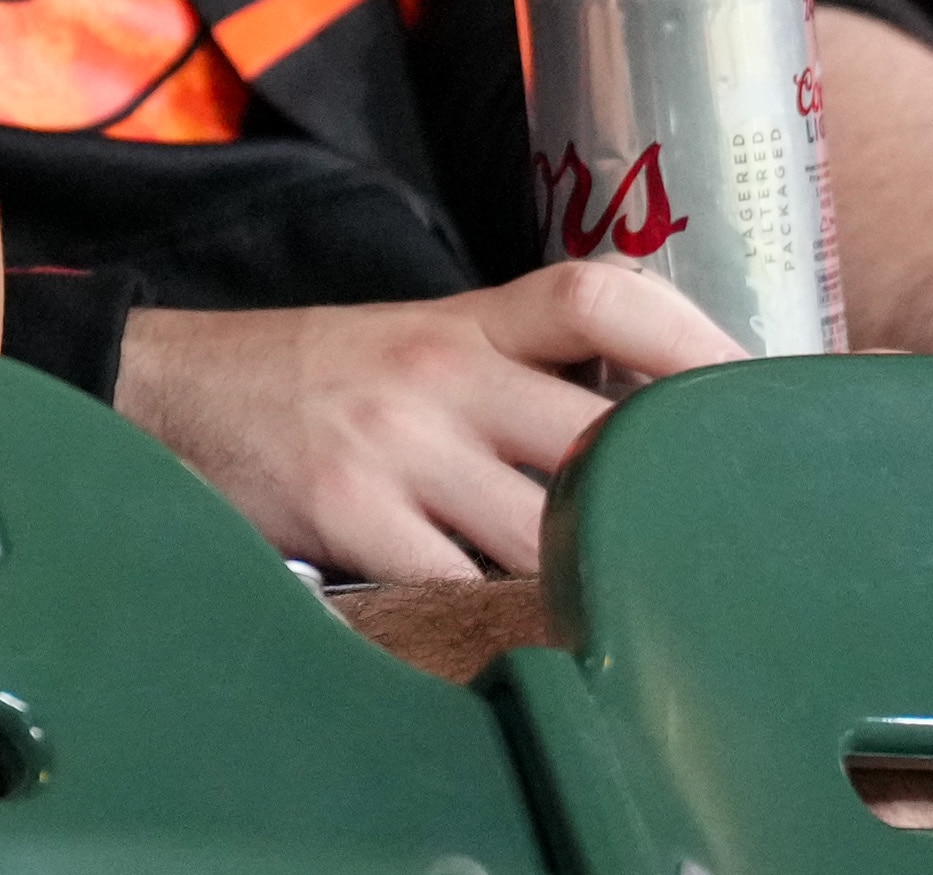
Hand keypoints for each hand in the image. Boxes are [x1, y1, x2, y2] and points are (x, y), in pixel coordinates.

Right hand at [112, 264, 753, 581]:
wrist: (172, 389)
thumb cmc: (317, 376)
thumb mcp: (420, 342)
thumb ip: (518, 373)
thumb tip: (645, 434)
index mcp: (468, 320)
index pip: (602, 298)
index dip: (695, 339)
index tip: (761, 394)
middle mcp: (444, 373)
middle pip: (601, 433)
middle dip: (666, 493)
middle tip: (721, 539)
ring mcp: (400, 448)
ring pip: (545, 528)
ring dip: (589, 574)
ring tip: (629, 607)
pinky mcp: (354, 520)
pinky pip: (458, 588)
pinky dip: (498, 619)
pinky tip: (519, 634)